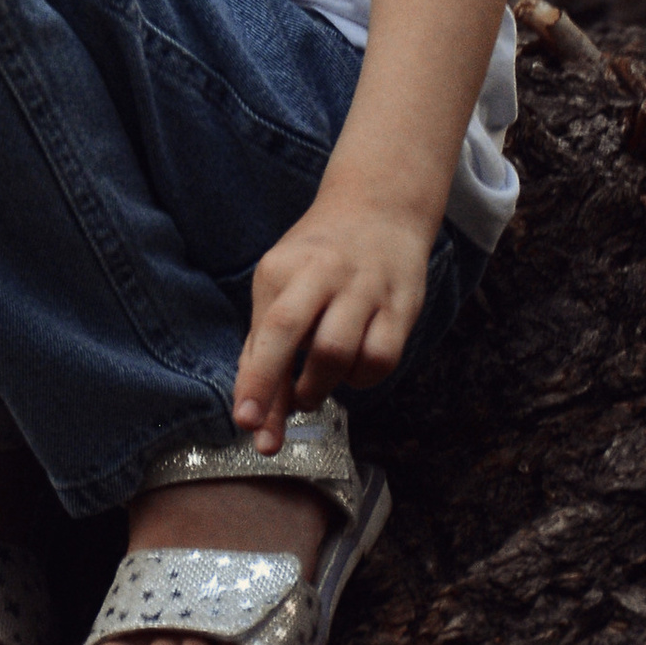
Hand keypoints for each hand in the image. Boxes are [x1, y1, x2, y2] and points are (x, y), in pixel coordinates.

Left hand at [231, 180, 431, 436]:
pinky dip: (361, 378)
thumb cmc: (318, 259)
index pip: (266, 330)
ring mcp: (365, 288)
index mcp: (284, 267)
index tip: (244, 420)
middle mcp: (323, 273)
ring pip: (338, 354)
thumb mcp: (281, 283)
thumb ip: (265, 343)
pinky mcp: (401, 307)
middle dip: (275, 385)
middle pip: (292, 331)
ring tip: (311, 389)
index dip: (255, 379)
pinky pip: (380, 360)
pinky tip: (351, 369)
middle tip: (267, 436)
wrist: (379, 207)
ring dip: (319, 388)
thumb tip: (253, 410)